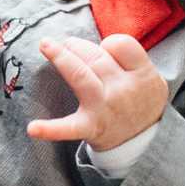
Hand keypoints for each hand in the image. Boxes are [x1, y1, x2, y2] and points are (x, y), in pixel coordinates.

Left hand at [26, 35, 167, 151]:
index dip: (110, 44)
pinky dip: (50, 129)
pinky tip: (33, 128)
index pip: (121, 45)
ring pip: (80, 75)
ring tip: (47, 45)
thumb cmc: (141, 100)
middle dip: (77, 46)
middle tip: (69, 44)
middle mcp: (123, 90)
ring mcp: (104, 108)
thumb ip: (131, 57)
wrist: (146, 142)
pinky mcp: (90, 127)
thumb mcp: (151, 77)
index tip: (105, 50)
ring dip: (61, 57)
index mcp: (141, 75)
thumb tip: (100, 43)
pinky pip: (69, 128)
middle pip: (96, 57)